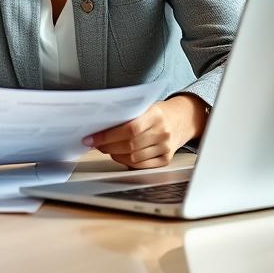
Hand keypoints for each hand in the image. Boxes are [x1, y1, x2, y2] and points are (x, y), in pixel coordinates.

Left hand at [83, 95, 208, 168]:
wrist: (183, 119)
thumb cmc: (158, 112)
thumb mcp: (144, 107)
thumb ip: (126, 116)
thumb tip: (99, 127)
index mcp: (155, 115)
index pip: (129, 128)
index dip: (107, 136)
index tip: (91, 138)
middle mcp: (162, 132)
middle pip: (130, 145)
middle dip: (107, 146)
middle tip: (95, 144)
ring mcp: (166, 147)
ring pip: (134, 157)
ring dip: (115, 155)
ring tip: (106, 149)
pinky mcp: (166, 159)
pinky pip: (142, 165)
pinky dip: (126, 162)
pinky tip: (119, 155)